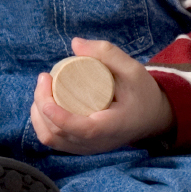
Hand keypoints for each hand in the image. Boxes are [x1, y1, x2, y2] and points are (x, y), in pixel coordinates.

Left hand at [30, 38, 173, 155]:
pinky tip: (41, 104)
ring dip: (38, 114)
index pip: (81, 129)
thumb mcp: (132, 69)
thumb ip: (107, 53)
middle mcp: (97, 143)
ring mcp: (87, 148)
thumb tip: (75, 44)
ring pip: (52, 139)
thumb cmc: (142, 93)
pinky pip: (54, 141)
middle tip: (44, 77)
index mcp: (112, 127)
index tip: (46, 91)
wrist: (152, 116)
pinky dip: (42, 123)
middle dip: (42, 103)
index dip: (59, 115)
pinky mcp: (81, 146)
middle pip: (59, 132)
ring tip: (42, 88)